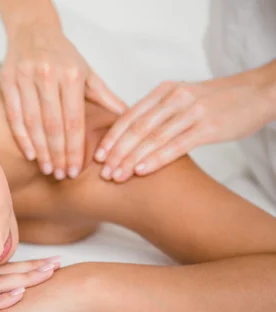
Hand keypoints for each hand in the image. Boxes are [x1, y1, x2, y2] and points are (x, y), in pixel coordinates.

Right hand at [1, 25, 125, 179]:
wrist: (33, 30)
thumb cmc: (63, 55)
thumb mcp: (87, 71)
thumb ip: (104, 95)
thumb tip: (125, 116)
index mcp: (72, 75)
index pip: (74, 121)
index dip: (74, 149)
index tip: (75, 170)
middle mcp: (48, 76)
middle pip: (53, 126)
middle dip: (58, 154)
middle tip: (61, 175)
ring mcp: (26, 78)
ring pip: (33, 123)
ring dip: (40, 150)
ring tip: (47, 169)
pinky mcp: (8, 81)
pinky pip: (14, 115)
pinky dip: (22, 137)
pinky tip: (30, 154)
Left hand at [95, 70, 275, 181]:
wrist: (256, 93)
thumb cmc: (215, 101)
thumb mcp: (182, 99)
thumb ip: (158, 113)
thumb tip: (131, 136)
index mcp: (164, 91)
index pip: (129, 116)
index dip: (111, 137)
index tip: (97, 156)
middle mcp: (174, 99)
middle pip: (137, 128)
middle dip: (116, 152)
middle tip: (102, 173)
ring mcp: (191, 112)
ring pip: (152, 138)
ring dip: (131, 159)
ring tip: (116, 177)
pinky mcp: (208, 126)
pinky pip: (176, 145)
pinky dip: (156, 159)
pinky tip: (141, 171)